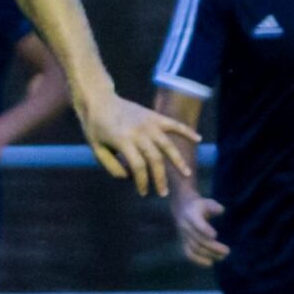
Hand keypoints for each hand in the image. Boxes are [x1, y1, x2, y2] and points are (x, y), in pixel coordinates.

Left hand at [78, 91, 199, 196]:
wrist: (98, 99)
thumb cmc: (95, 127)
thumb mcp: (96, 149)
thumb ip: (111, 166)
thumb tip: (129, 178)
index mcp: (123, 141)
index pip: (138, 167)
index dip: (142, 182)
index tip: (143, 193)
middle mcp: (139, 132)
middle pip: (155, 159)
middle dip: (160, 178)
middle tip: (163, 193)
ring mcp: (148, 123)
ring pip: (168, 145)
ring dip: (178, 161)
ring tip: (186, 174)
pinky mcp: (154, 115)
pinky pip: (173, 124)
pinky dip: (186, 131)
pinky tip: (198, 139)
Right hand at [173, 193, 229, 266]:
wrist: (183, 210)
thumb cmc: (201, 207)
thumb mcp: (207, 203)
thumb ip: (214, 207)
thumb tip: (221, 211)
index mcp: (191, 215)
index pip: (196, 223)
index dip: (204, 230)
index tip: (215, 235)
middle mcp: (185, 227)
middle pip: (198, 239)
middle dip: (212, 247)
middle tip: (227, 251)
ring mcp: (184, 236)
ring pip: (195, 248)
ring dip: (209, 254)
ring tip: (222, 256)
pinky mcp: (184, 244)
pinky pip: (189, 254)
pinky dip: (199, 260)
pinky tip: (210, 263)